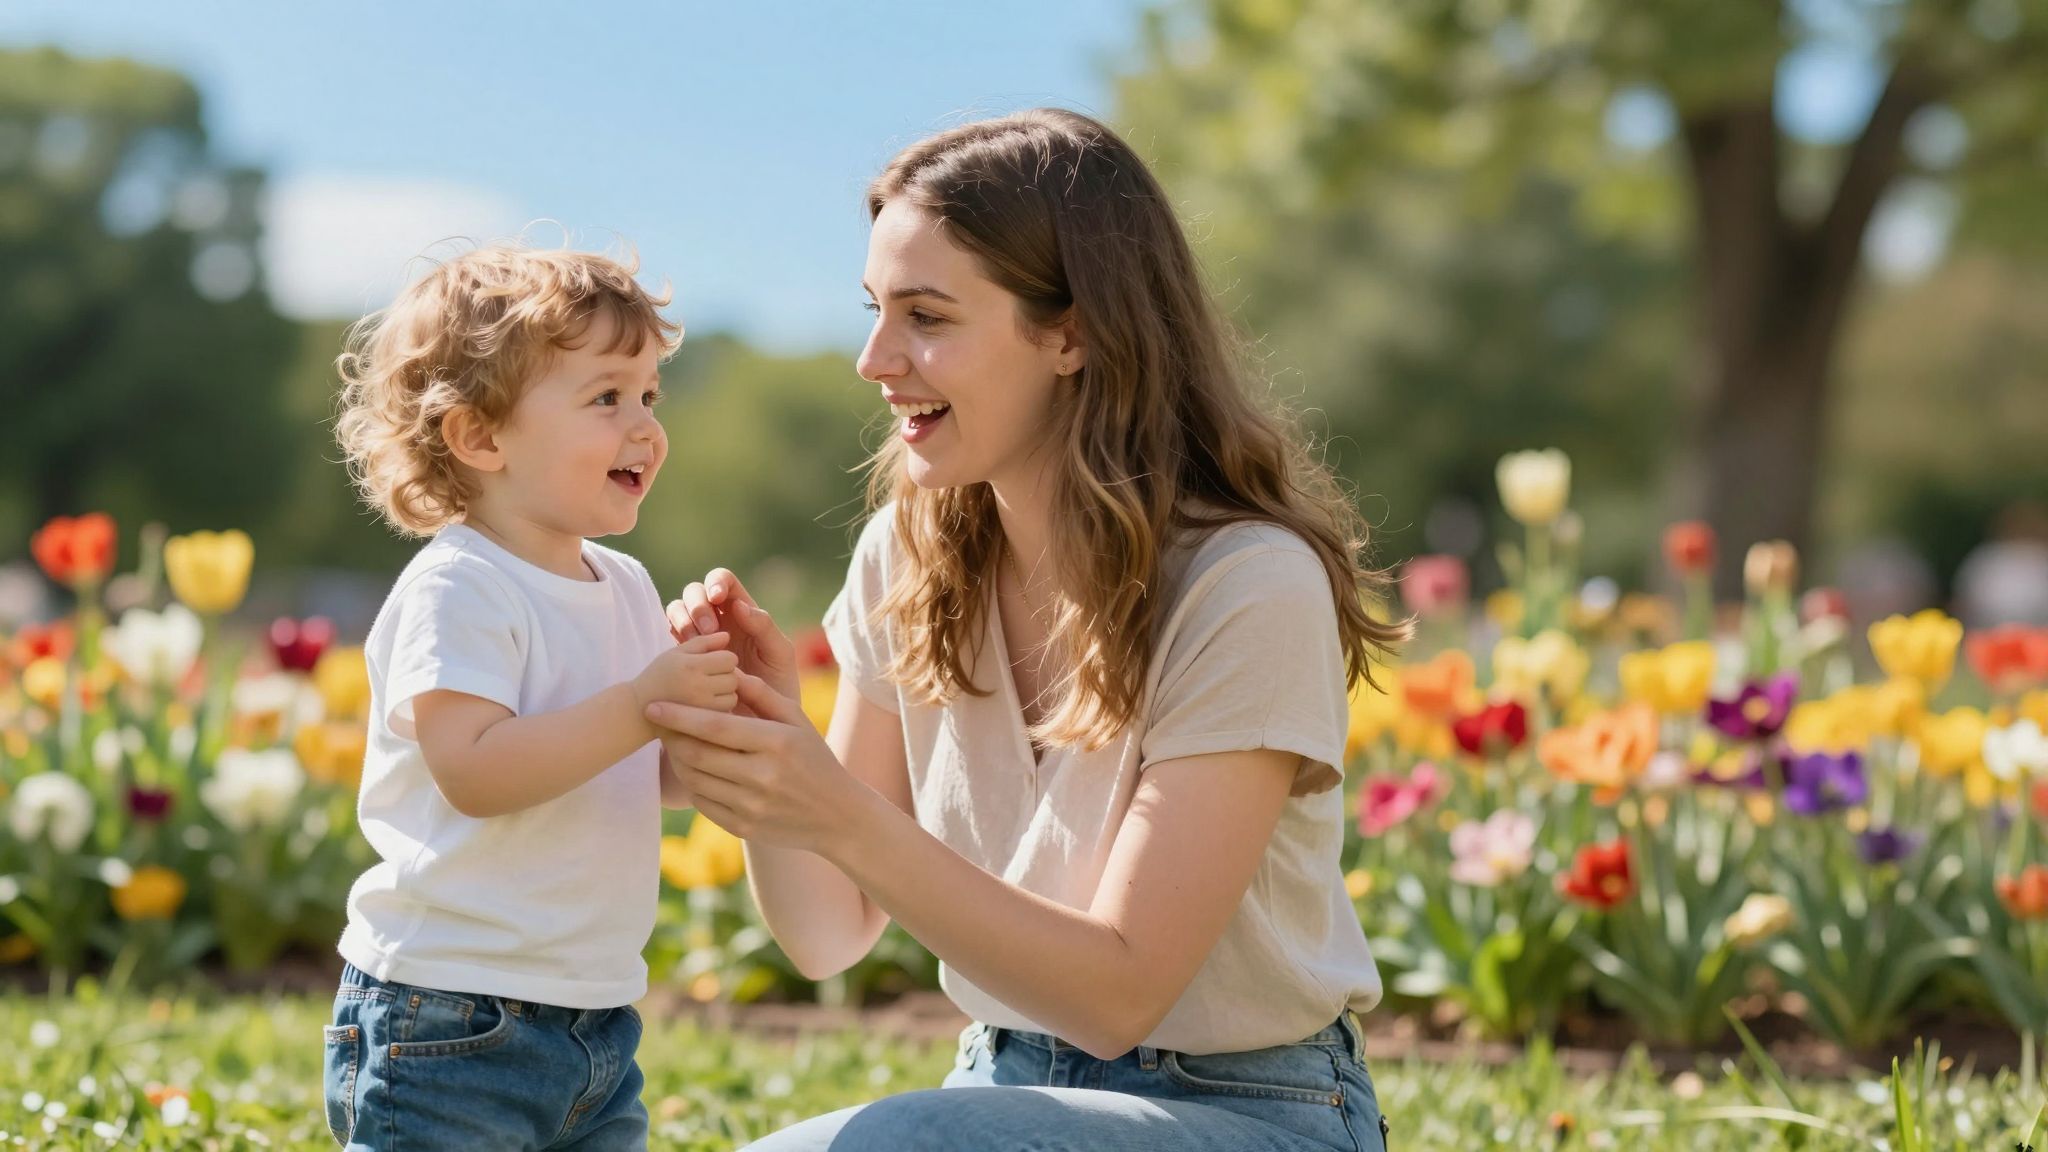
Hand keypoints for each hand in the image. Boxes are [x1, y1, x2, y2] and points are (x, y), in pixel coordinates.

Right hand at [633, 633, 738, 719]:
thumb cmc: (658, 676)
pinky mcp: (701, 722)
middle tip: (710, 677)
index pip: (729, 659)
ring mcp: (700, 707)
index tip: (714, 662)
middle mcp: (697, 686)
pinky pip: (725, 711)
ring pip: (733, 696)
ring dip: (725, 692)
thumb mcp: (676, 653)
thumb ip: (703, 642)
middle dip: (725, 675)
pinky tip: (707, 703)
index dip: (724, 658)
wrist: (638, 708)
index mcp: (691, 666)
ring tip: (708, 691)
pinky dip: (721, 707)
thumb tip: (728, 636)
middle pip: (733, 677)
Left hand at [647, 673, 867, 854]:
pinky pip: (703, 803)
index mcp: (776, 743)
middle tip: (657, 724)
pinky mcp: (744, 827)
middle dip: (671, 737)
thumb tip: (728, 671)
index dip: (679, 716)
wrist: (838, 816)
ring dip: (677, 761)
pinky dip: (691, 784)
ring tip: (672, 744)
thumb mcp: (798, 721)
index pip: (715, 727)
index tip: (654, 706)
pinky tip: (692, 770)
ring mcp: (752, 806)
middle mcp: (763, 776)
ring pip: (695, 780)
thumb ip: (762, 694)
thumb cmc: (815, 759)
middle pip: (698, 754)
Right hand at [665, 569, 798, 705]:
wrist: (758, 727)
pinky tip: (687, 654)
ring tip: (697, 641)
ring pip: (678, 610)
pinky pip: (672, 637)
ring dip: (684, 620)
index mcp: (743, 613)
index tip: (718, 597)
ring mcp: (699, 639)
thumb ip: (765, 628)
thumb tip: (739, 605)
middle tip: (709, 630)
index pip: (723, 581)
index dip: (716, 582)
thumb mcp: (779, 656)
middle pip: (696, 592)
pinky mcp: (686, 658)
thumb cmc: (778, 689)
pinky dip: (675, 637)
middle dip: (698, 605)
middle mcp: (719, 621)